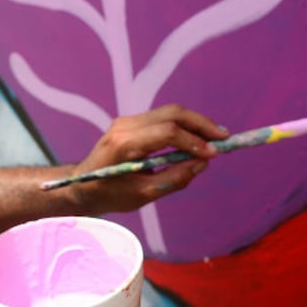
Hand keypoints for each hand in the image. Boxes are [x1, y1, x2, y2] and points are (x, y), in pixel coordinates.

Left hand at [63, 103, 227, 213]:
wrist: (82, 185)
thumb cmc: (109, 194)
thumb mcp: (143, 194)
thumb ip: (174, 178)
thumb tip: (203, 163)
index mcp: (124, 144)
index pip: (167, 133)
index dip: (194, 141)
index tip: (214, 154)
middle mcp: (125, 126)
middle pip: (171, 114)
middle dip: (201, 124)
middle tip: (225, 137)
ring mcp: (127, 121)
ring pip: (169, 112)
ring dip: (195, 123)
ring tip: (217, 137)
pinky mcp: (131, 123)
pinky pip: (163, 118)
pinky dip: (183, 125)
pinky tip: (199, 137)